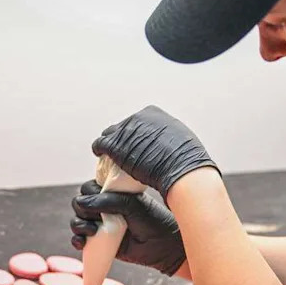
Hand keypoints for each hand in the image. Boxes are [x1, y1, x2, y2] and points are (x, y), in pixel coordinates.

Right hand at [70, 180, 186, 275]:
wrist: (163, 245)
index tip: (98, 200)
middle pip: (79, 204)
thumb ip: (108, 201)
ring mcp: (101, 225)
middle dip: (82, 210)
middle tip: (96, 217)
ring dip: (79, 225)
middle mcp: (103, 208)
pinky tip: (83, 242)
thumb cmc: (152, 221)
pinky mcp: (100, 243)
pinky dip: (77, 240)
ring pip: (77, 222)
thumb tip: (82, 202)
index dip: (88, 193)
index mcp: (111, 193)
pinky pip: (80, 240)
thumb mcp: (132, 205)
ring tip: (92, 230)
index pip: (89, 188)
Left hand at [91, 105, 219, 201]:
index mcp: (153, 113)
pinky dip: (99, 150)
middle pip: (123, 126)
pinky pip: (100, 144)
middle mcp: (137, 117)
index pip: (138, 121)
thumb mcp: (181, 139)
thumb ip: (170, 136)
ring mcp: (124, 130)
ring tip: (109, 155)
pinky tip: (99, 156)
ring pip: (110, 134)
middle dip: (122, 138)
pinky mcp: (114, 144)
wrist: (181, 171)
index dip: (135, 134)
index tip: (136, 145)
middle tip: (123, 153)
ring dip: (110, 144)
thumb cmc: (186, 160)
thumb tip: (170, 144)